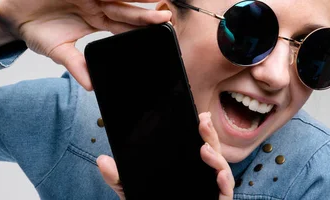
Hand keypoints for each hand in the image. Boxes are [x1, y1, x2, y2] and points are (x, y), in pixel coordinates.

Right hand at [0, 0, 171, 89]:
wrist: (12, 14)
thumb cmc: (37, 30)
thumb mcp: (59, 52)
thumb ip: (76, 66)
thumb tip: (90, 86)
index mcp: (97, 20)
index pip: (124, 25)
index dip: (141, 28)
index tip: (160, 33)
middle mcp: (97, 4)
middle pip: (126, 8)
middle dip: (145, 13)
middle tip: (165, 17)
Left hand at [96, 112, 234, 199]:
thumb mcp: (131, 191)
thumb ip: (117, 178)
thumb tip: (102, 160)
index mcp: (187, 166)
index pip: (197, 143)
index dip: (201, 128)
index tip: (198, 114)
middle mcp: (203, 175)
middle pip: (212, 151)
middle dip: (210, 134)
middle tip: (202, 121)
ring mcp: (212, 189)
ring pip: (221, 169)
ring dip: (217, 156)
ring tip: (204, 148)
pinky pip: (227, 192)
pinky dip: (225, 181)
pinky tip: (218, 175)